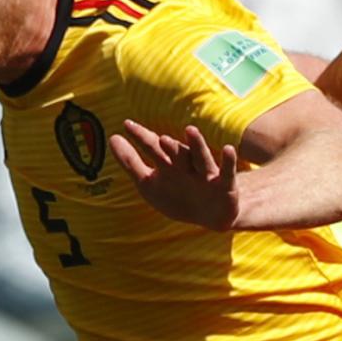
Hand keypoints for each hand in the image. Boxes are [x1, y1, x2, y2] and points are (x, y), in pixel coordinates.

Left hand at [109, 121, 240, 229]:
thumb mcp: (149, 183)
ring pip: (201, 158)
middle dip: (169, 147)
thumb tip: (113, 138)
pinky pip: (227, 172)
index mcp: (169, 163)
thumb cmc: (178, 195)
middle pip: (177, 153)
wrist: (211, 215)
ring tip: (190, 131)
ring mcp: (206, 174)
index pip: (154, 148)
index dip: (142, 138)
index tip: (127, 125)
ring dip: (196, 145)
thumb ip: (130, 162)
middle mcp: (187, 165)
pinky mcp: (225, 185)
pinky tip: (228, 149)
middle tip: (160, 138)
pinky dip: (228, 161)